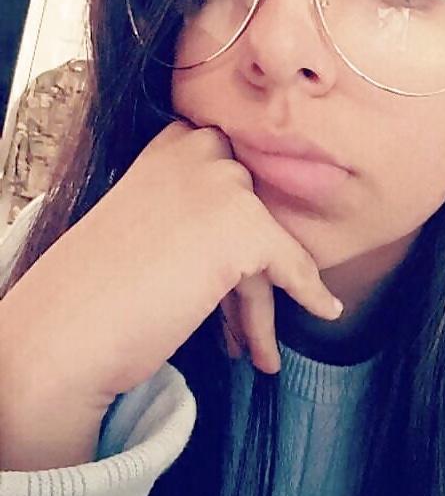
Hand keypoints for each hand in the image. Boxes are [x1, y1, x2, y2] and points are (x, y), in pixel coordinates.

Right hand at [0, 121, 342, 412]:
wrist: (69, 328)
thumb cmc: (99, 289)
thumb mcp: (150, 225)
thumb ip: (196, 213)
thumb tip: (254, 236)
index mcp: (170, 144)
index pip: (233, 177)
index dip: (241, 227)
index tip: (242, 269)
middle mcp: (197, 150)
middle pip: (251, 214)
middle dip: (248, 275)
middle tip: (240, 326)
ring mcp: (220, 184)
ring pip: (267, 246)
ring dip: (261, 305)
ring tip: (257, 351)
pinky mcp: (242, 224)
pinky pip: (292, 264)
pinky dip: (310, 292)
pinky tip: (324, 310)